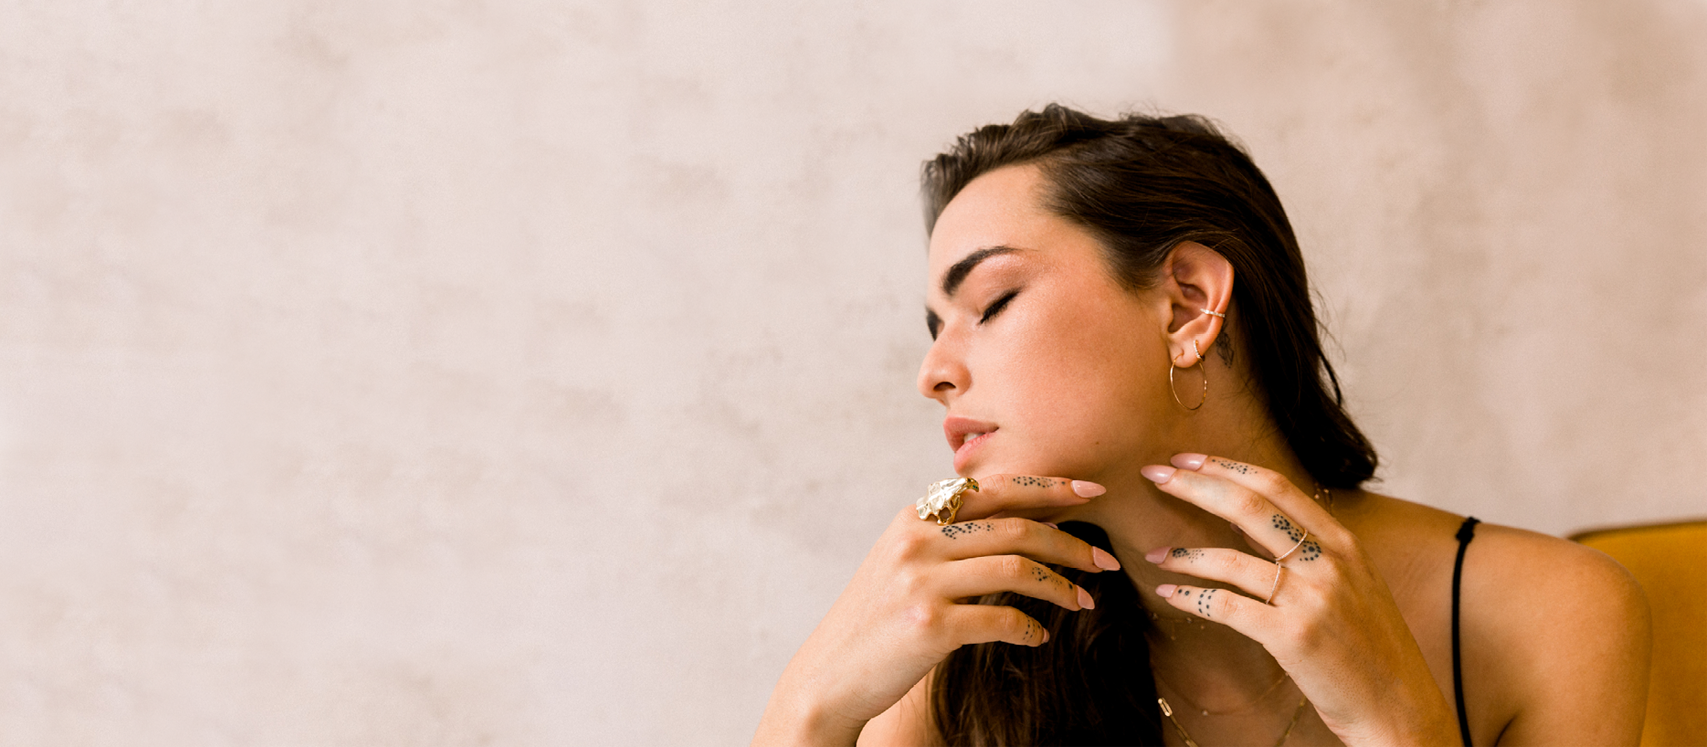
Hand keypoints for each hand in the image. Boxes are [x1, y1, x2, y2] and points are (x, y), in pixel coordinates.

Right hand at [753, 475, 1119, 745]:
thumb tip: (1019, 525)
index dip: (1049, 487)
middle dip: (1071, 541)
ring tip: (1083, 602)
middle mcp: (917, 541)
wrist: (830, 676)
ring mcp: (922, 582)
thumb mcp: (902, 563)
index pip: (995, 488)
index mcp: (915, 518)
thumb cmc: (877, 622)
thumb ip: (949, 539)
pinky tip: (1038, 637)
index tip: (1091, 492)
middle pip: (1016, 527)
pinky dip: (1030, 628)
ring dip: (1061, 586)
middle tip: (1104, 560)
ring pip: (1017, 568)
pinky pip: (1003, 620)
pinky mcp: (930, 626)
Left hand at [1140, 455, 1457, 745]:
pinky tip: (1169, 593)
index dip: (1225, 467)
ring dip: (1183, 553)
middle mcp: (1329, 562)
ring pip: (1229, 559)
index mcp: (1343, 542)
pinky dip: (1190, 596)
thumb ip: (1310, 551)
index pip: (1276, 486)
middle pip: (1248, 506)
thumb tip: (1246, 521)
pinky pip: (1226, 606)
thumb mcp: (1353, 584)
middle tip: (1154, 476)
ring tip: (1153, 554)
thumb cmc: (1370, 647)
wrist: (1399, 706)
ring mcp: (1311, 599)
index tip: (1186, 458)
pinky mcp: (1292, 637)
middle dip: (1194, 485)